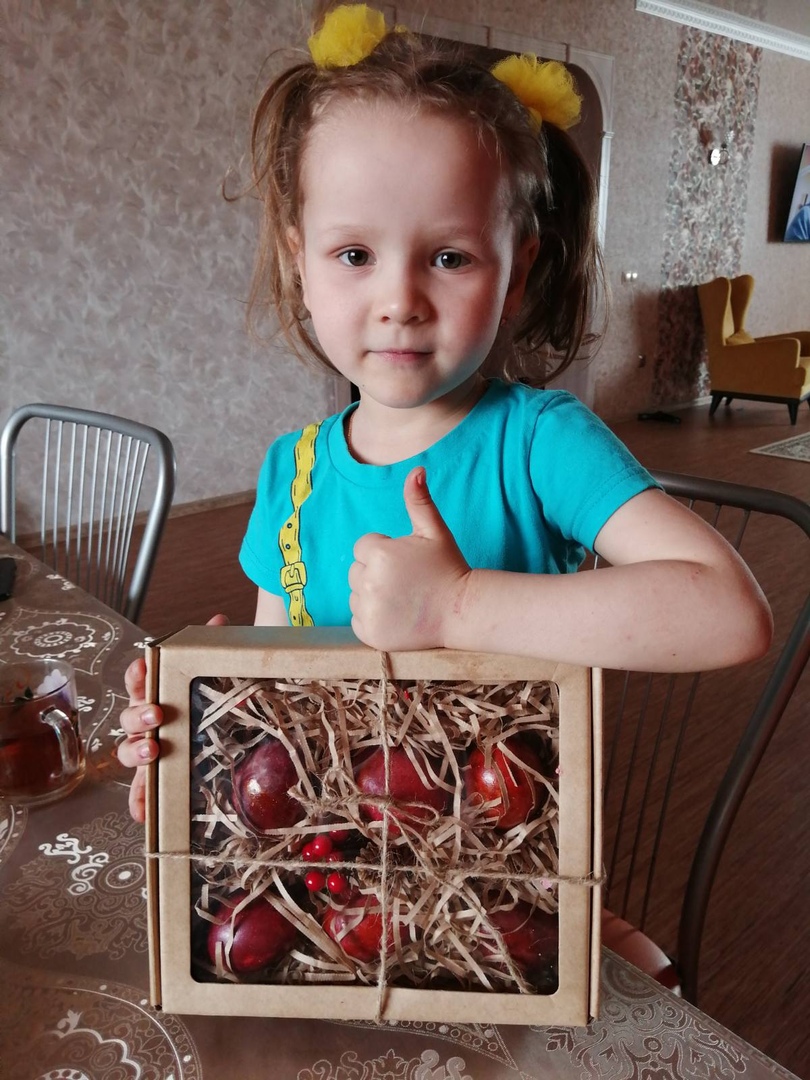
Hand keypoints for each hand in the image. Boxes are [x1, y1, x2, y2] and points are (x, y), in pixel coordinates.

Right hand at [118, 613, 228, 821]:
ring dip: (137, 752)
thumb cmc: (208, 698)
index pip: (138, 678)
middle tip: (157, 714)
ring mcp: (149, 750)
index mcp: (157, 691)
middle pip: (130, 717)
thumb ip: (213, 645)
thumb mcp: (215, 672)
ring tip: (154, 752)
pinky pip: (141, 794)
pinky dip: (140, 803)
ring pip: (129, 752)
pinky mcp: (157, 779)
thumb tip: (219, 620)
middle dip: (139, 715)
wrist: (224, 727)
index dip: (138, 673)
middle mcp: (147, 721)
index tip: (146, 667)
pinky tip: (145, 814)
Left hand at [349, 467, 469, 650]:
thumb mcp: (434, 532)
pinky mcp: (370, 633)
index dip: (384, 552)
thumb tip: (416, 470)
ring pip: (355, 595)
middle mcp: (369, 582)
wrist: (462, 611)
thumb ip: (419, 501)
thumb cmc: (448, 568)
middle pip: (356, 571)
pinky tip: (396, 616)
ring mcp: (369, 610)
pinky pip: (357, 619)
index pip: (363, 547)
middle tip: (406, 582)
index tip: (406, 563)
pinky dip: (372, 619)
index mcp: (380, 554)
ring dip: (372, 596)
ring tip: (402, 599)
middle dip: (375, 573)